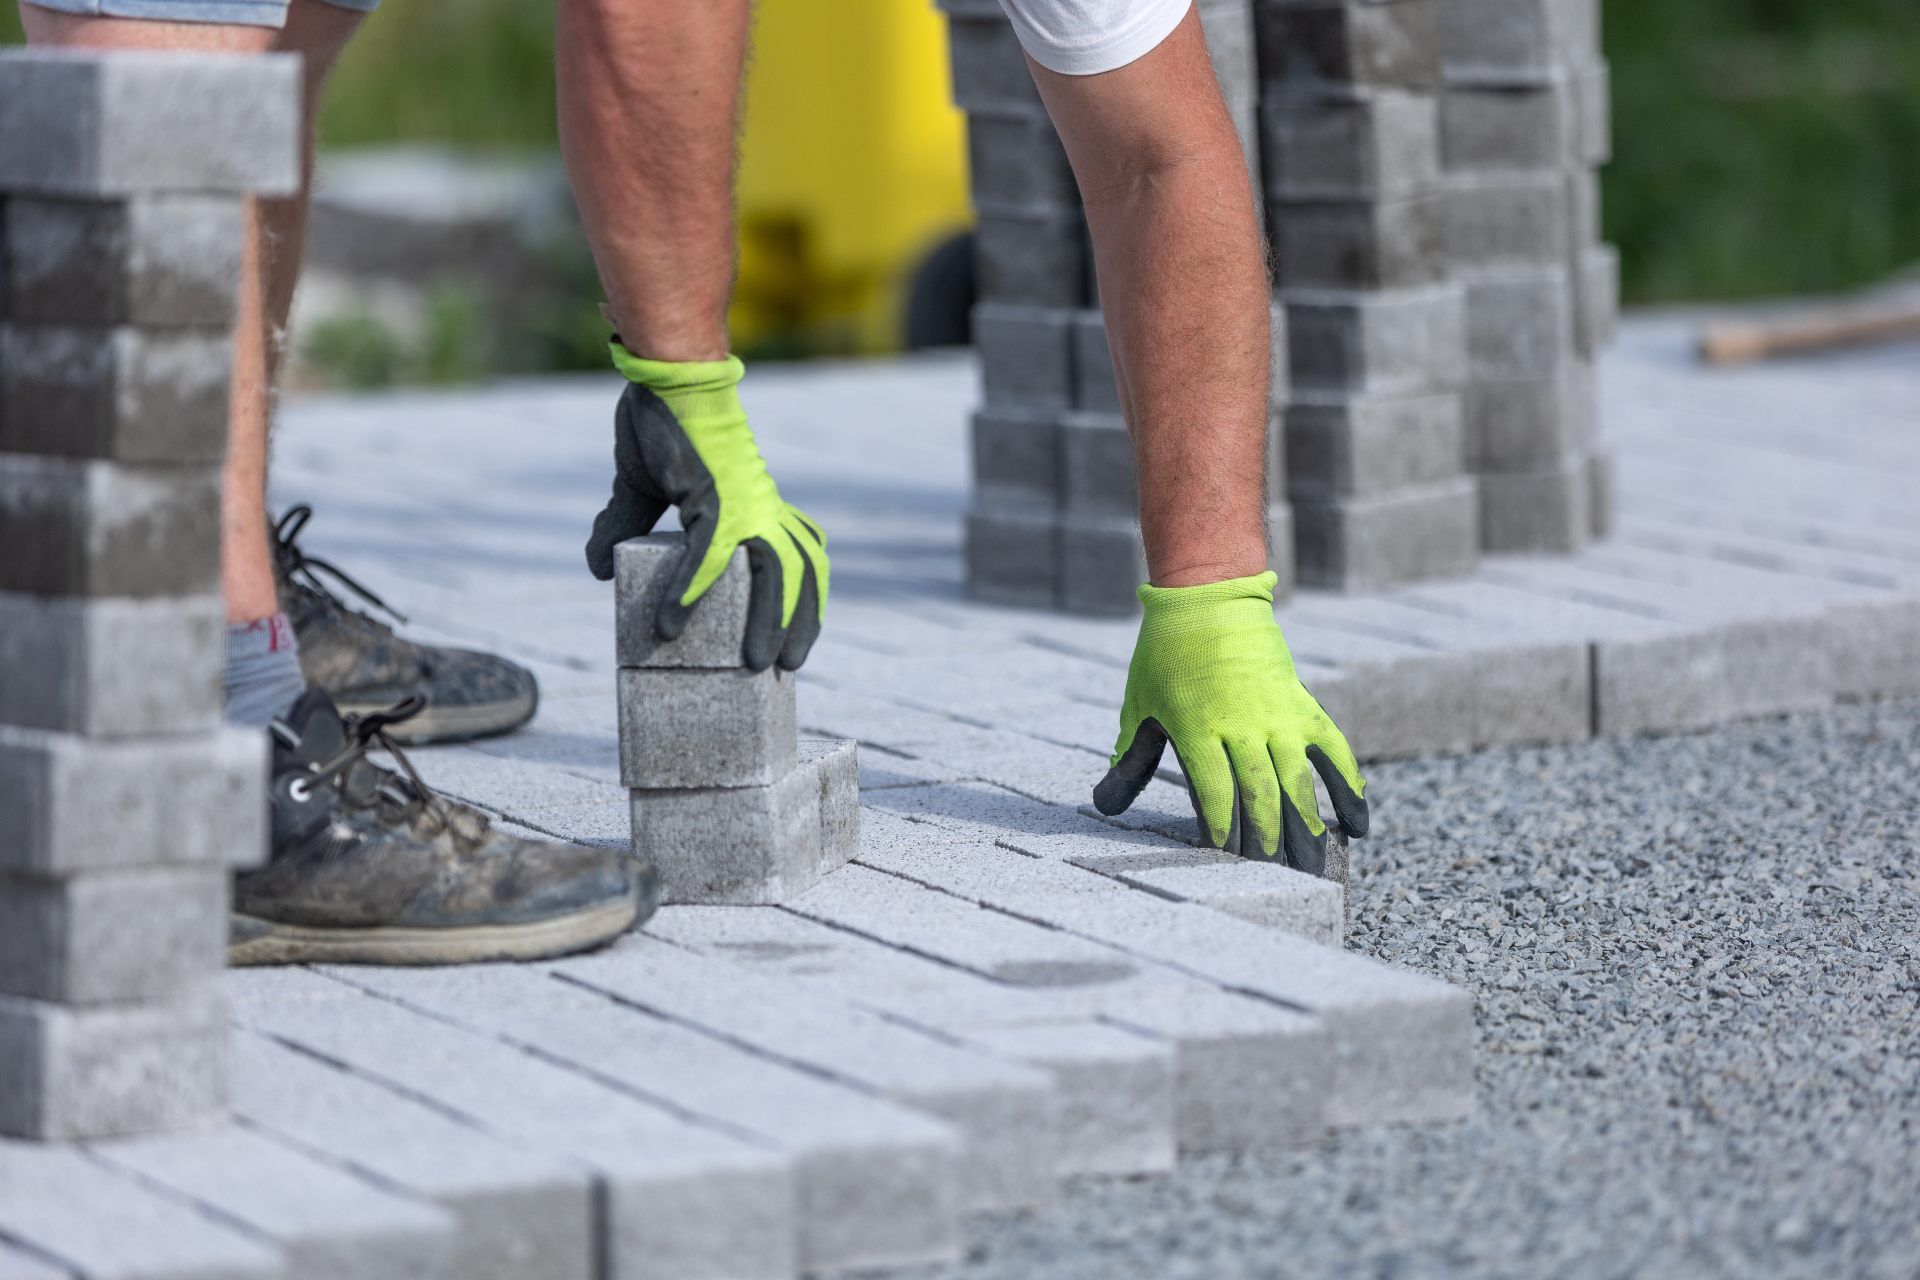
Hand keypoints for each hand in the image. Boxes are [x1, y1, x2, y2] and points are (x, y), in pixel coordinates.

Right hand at [585, 347, 827, 671]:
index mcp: (757, 502)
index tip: (795, 634)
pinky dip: (689, 593)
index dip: (803, 596)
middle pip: (802, 571)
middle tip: (787, 666)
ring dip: (768, 621)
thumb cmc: (661, 422)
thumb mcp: (642, 485)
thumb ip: (625, 527)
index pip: (798, 554)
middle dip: (801, 621)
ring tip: (754, 663)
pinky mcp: (713, 498)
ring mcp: (742, 503)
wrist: (664, 374)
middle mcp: (761, 506)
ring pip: (775, 573)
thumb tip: (599, 569)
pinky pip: (706, 558)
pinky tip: (669, 625)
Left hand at [1092, 571, 1367, 872]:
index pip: (1214, 788)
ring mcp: (1277, 716)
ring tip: (1315, 865)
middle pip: (1259, 791)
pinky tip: (1358, 824)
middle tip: (1273, 875)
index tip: (1225, 855)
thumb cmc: (1165, 656)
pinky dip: (1348, 787)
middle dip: (1267, 838)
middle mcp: (1241, 724)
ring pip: (1298, 779)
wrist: (1210, 598)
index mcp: (1196, 726)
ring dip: (1308, 825)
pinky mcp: (1303, 706)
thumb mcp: (1140, 705)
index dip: (1221, 826)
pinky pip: (1333, 751)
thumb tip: (1103, 805)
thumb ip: (1130, 759)